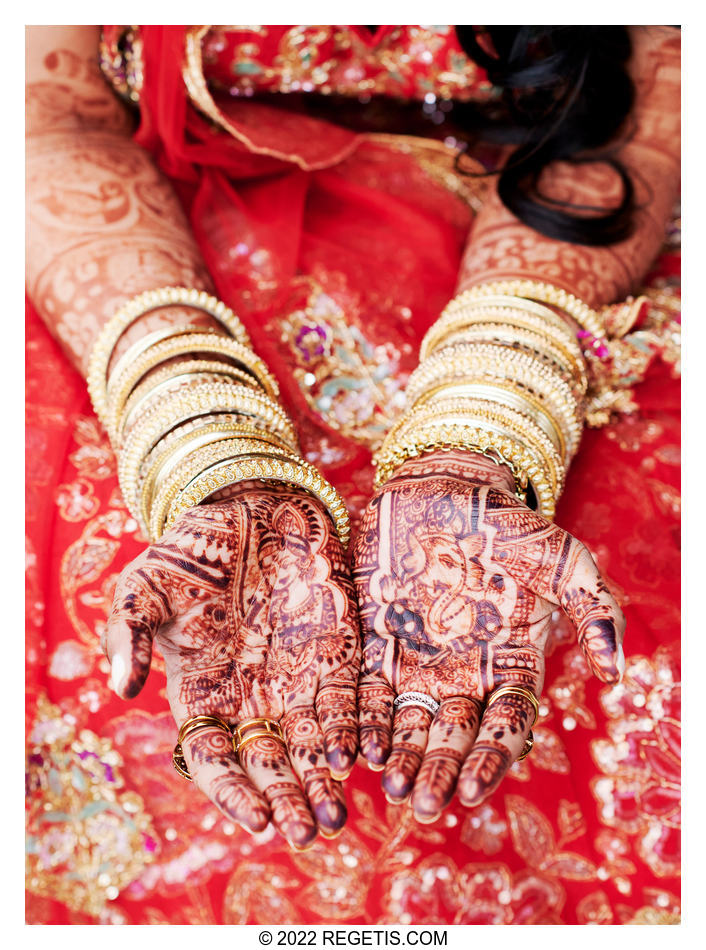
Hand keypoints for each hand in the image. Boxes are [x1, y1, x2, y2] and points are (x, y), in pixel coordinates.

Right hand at [102, 485, 360, 848]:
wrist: (247, 507)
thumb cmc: (190, 551)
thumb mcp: (143, 588)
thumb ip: (126, 635)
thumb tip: (121, 689)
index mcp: (205, 694)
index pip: (216, 760)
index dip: (234, 793)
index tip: (257, 819)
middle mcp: (253, 697)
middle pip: (271, 763)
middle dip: (288, 799)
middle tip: (309, 831)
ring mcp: (297, 676)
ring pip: (313, 742)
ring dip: (325, 779)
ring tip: (338, 812)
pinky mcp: (335, 650)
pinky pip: (348, 698)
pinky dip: (355, 727)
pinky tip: (363, 754)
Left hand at [352, 450, 624, 822]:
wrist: (447, 489)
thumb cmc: (511, 526)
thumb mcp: (564, 559)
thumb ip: (595, 610)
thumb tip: (617, 673)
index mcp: (510, 666)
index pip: (505, 726)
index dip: (491, 759)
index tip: (473, 787)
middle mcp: (463, 675)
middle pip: (453, 737)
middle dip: (439, 772)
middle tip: (426, 805)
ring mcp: (417, 662)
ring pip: (407, 724)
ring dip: (398, 758)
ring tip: (390, 785)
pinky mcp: (375, 643)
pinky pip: (365, 691)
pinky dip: (359, 721)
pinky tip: (351, 748)